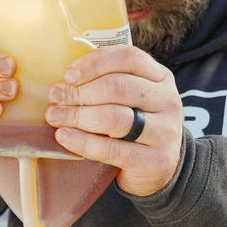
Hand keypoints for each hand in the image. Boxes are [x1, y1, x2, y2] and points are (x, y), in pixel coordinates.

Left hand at [45, 45, 182, 196]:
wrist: (158, 169)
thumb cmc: (134, 127)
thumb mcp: (131, 99)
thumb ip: (108, 82)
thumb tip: (65, 82)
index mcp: (162, 78)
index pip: (129, 58)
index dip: (94, 63)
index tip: (68, 75)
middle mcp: (169, 102)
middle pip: (118, 86)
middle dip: (79, 92)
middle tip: (56, 98)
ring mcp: (166, 132)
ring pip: (114, 117)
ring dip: (77, 116)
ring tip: (56, 117)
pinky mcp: (157, 160)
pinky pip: (111, 148)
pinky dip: (82, 142)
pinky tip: (65, 136)